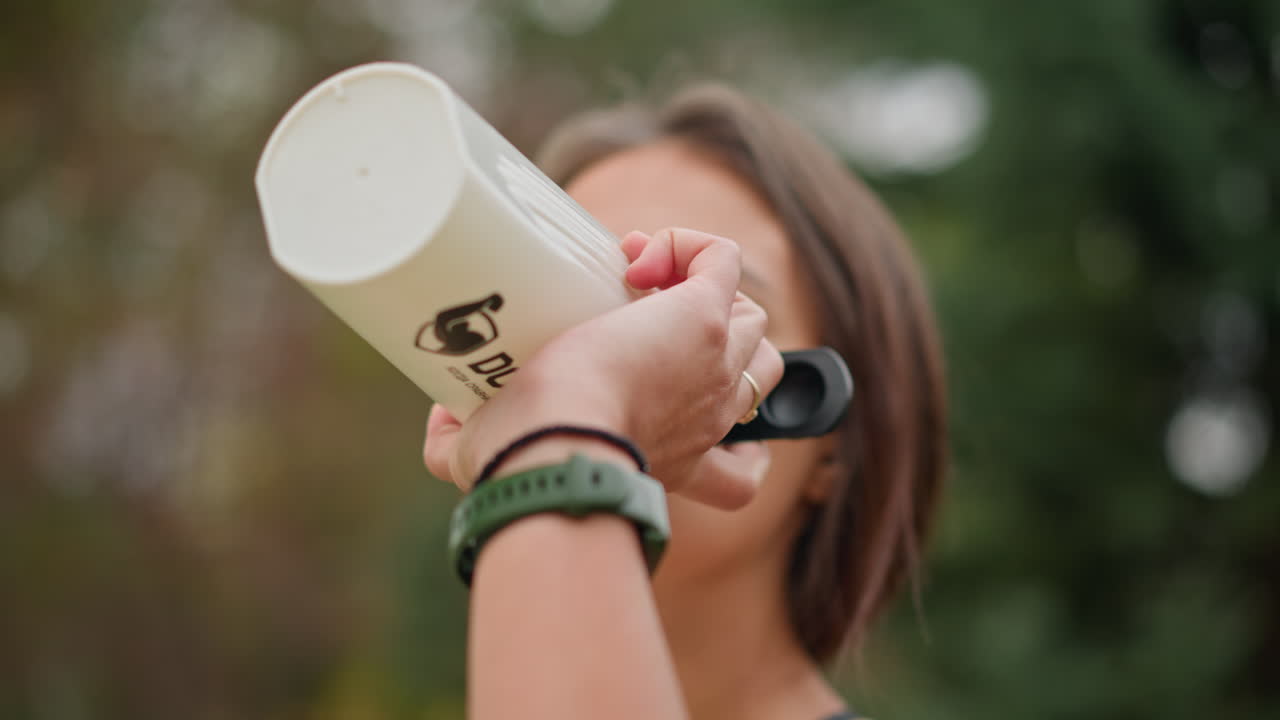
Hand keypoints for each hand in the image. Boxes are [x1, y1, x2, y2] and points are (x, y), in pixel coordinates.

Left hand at [423, 228, 783, 508]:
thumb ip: (460, 450)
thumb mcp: (492, 462)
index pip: (738, 461)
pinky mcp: (703, 317)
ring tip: (636, 280)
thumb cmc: (527, 465)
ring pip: (750, 317)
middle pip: (756, 369)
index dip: (721, 425)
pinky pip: (722, 259)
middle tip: (640, 321)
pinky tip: (633, 256)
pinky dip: (687, 246)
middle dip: (715, 340)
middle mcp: (712, 416)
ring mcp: (715, 365)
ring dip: (702, 290)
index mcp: (680, 459)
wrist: (557, 444)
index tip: (665, 392)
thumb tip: (439, 430)